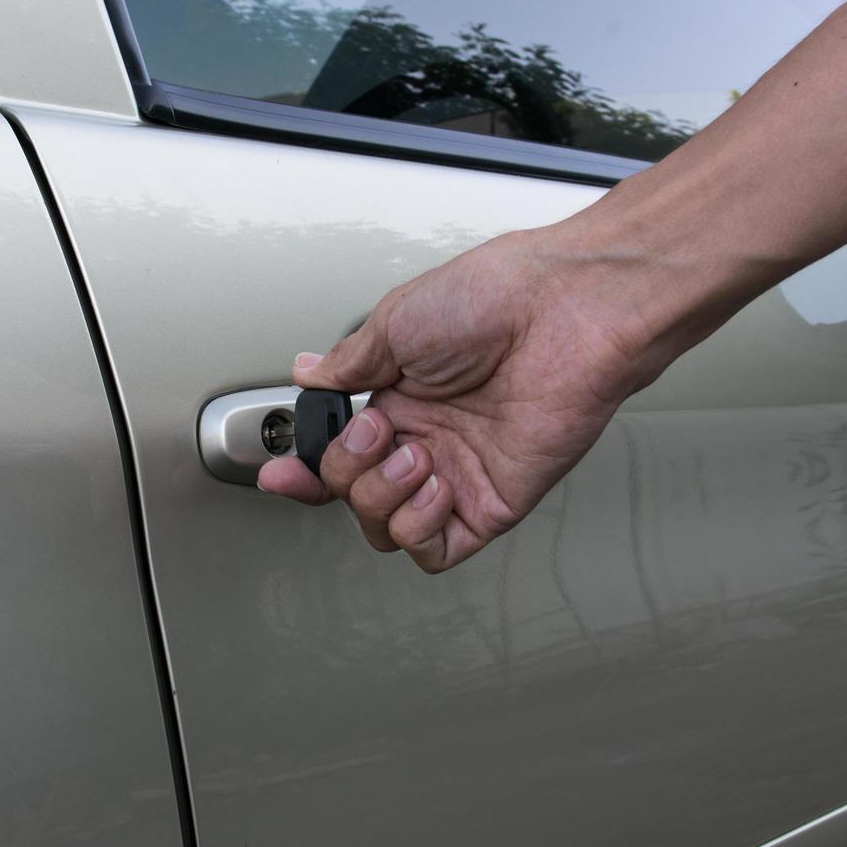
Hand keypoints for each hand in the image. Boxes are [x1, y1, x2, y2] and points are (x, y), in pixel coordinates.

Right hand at [258, 226, 684, 571]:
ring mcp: (458, 473)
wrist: (566, 308)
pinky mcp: (493, 501)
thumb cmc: (496, 297)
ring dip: (381, 498)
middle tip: (378, 428)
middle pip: (351, 495)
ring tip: (416, 453)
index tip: (280, 474)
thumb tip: (306, 375)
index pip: (336, 455)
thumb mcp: (396, 321)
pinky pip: (436, 549)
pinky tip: (434, 483)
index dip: (302, 473)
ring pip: (386, 529)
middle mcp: (425, 438)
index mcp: (398, 397)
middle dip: (347, 470)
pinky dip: (419, 526)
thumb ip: (348, 365)